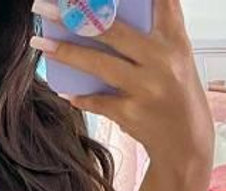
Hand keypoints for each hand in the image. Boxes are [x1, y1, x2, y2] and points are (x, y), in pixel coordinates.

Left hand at [29, 0, 214, 167]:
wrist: (185, 140)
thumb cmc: (174, 92)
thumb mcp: (175, 57)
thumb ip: (151, 35)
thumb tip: (102, 17)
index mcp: (174, 39)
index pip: (158, 1)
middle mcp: (161, 60)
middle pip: (112, 30)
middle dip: (75, 16)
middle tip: (45, 8)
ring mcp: (146, 87)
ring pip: (99, 64)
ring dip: (65, 52)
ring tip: (40, 43)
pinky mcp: (131, 113)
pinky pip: (97, 101)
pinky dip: (80, 97)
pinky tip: (64, 91)